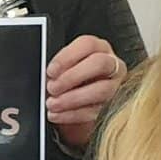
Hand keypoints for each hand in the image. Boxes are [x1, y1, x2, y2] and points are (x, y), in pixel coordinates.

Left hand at [46, 34, 125, 149]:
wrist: (74, 103)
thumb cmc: (67, 81)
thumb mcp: (61, 69)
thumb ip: (57, 68)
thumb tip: (46, 77)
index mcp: (98, 48)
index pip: (88, 44)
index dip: (68, 57)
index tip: (51, 71)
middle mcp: (111, 64)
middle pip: (99, 64)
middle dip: (73, 77)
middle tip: (52, 87)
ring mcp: (114, 86)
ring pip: (101, 90)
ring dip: (73, 98)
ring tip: (52, 104)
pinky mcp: (111, 107)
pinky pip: (95, 112)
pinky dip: (72, 115)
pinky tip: (57, 115)